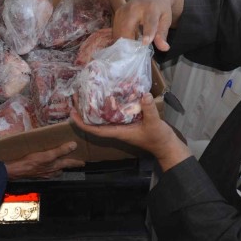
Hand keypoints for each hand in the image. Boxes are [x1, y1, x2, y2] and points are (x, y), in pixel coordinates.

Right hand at [4, 142, 84, 179]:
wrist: (17, 170)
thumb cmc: (32, 162)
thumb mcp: (48, 155)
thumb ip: (61, 151)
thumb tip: (73, 145)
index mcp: (56, 166)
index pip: (69, 163)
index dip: (76, 162)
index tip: (83, 163)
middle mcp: (52, 171)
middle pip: (63, 168)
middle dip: (68, 165)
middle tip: (72, 162)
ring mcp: (45, 174)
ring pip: (55, 170)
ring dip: (59, 167)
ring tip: (61, 162)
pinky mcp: (38, 173)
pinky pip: (48, 171)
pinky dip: (50, 168)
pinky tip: (46, 165)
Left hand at [70, 93, 190, 172]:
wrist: (167, 146)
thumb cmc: (159, 138)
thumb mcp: (154, 124)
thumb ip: (148, 110)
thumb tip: (143, 95)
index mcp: (119, 132)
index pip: (96, 129)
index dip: (82, 123)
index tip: (72, 114)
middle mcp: (118, 129)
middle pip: (97, 122)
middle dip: (85, 112)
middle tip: (76, 98)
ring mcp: (124, 125)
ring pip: (105, 117)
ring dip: (96, 108)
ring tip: (88, 94)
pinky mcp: (131, 121)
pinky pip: (116, 113)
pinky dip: (111, 105)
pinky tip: (110, 95)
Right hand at [113, 0, 182, 51]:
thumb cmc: (161, 9)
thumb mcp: (166, 20)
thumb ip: (163, 34)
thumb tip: (164, 48)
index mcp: (151, 8)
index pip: (149, 22)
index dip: (147, 33)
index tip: (145, 43)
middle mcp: (135, 7)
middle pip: (127, 27)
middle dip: (128, 42)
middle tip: (132, 56)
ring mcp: (124, 9)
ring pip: (119, 29)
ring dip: (122, 42)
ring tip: (128, 51)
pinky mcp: (118, 12)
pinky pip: (116, 28)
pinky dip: (119, 37)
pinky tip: (125, 43)